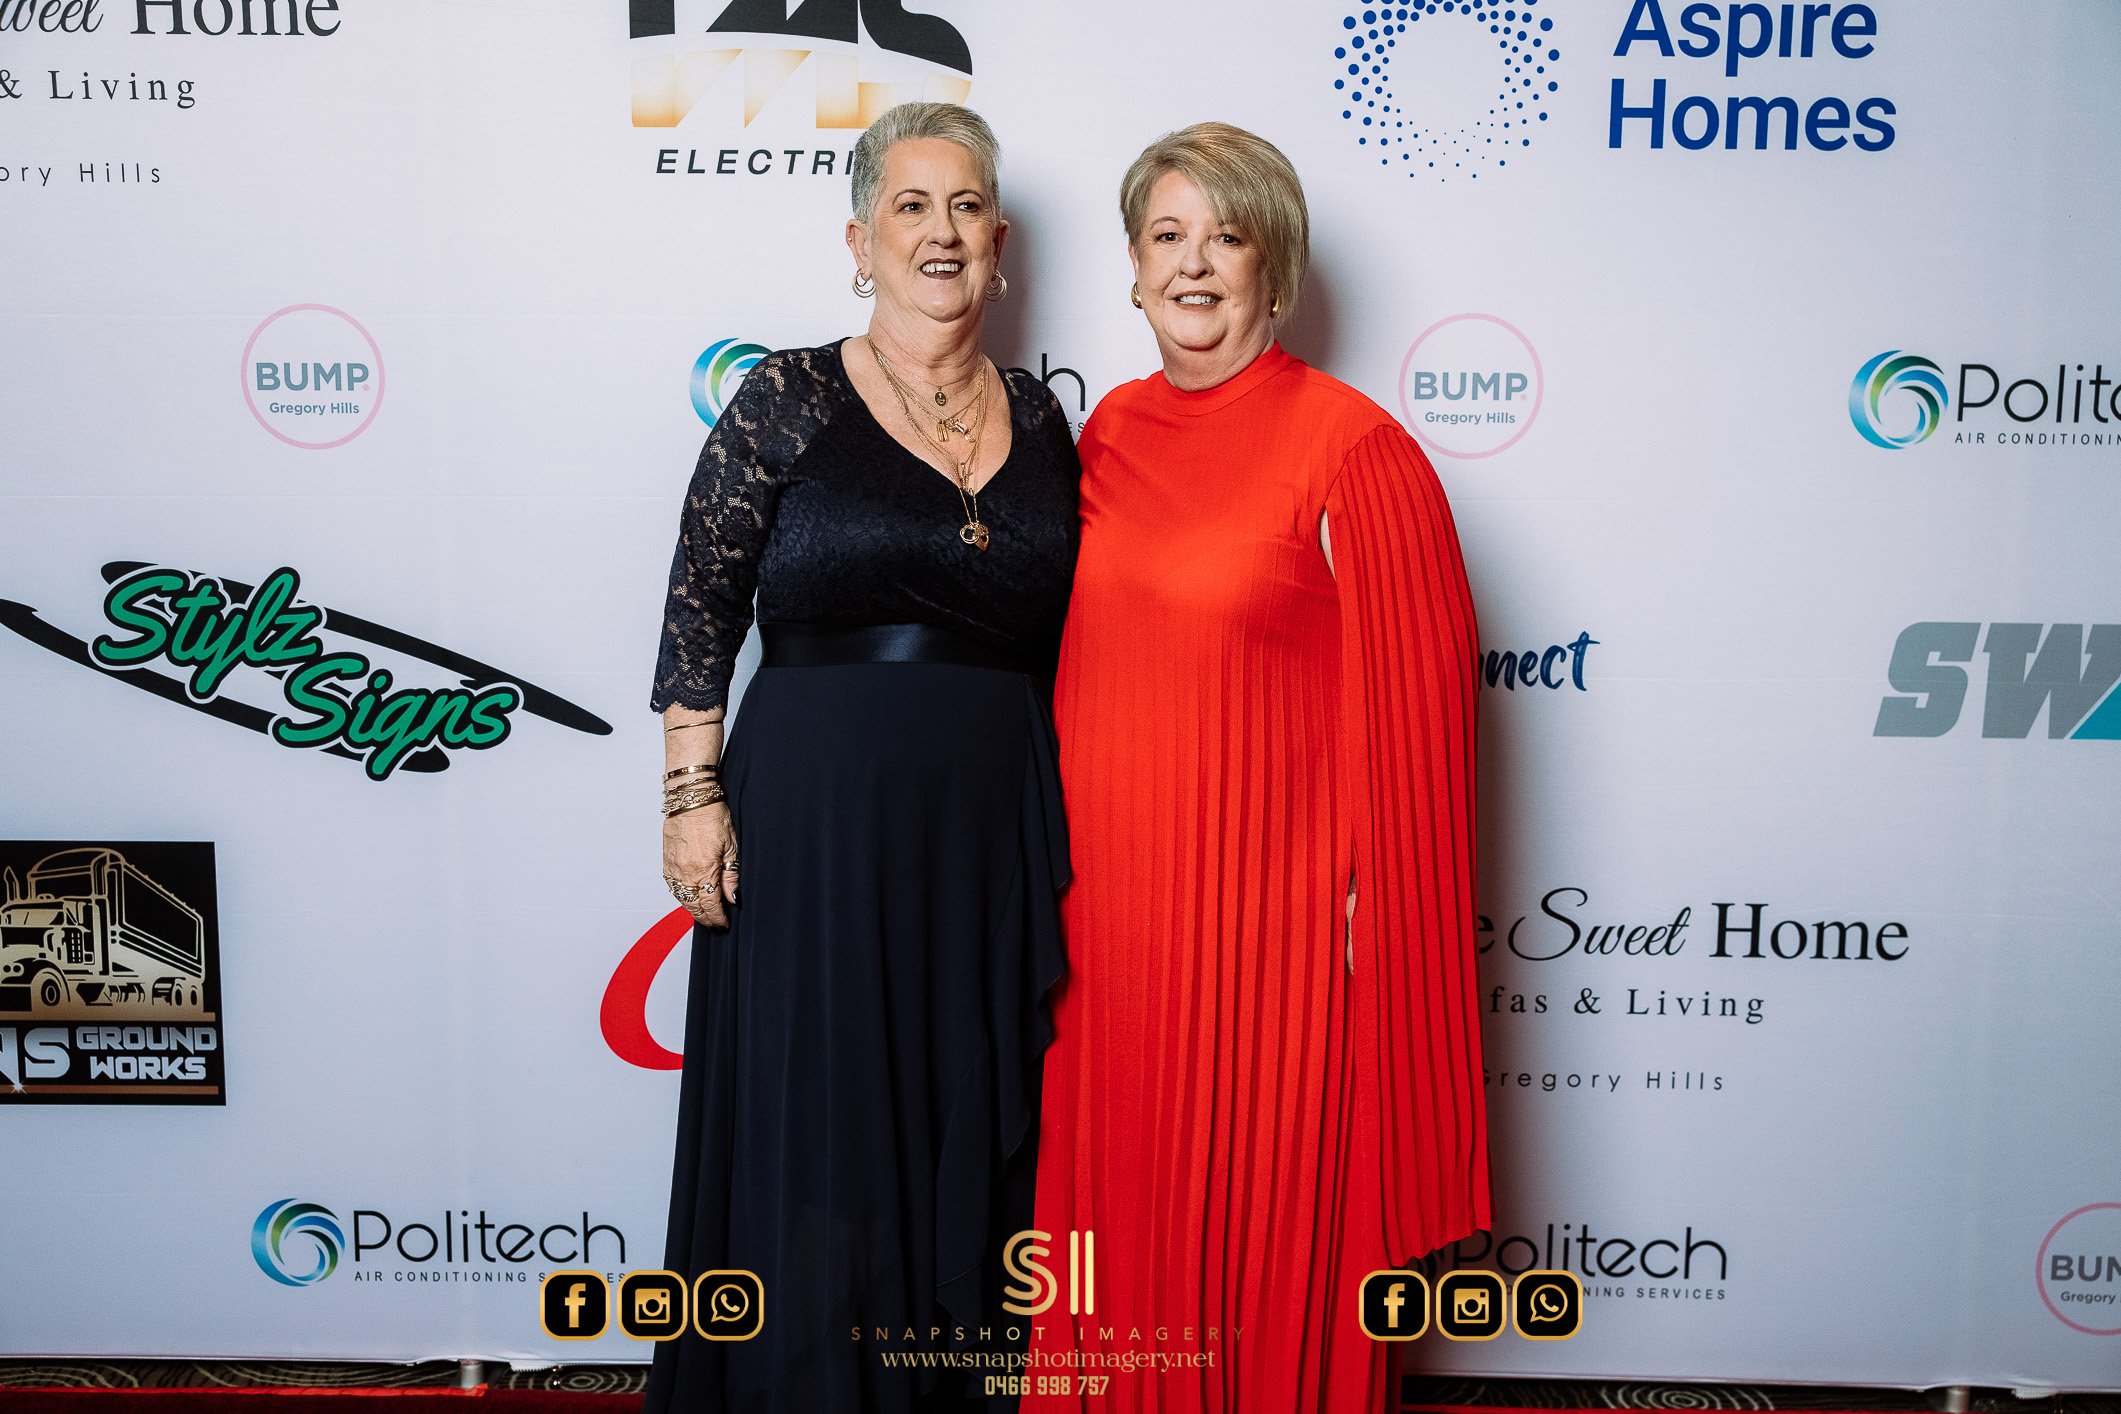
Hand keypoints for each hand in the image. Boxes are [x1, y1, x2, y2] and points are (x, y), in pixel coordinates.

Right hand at [664, 801, 739, 928]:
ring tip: (705, 914)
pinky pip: (673, 888)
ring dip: (693, 910)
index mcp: (704, 870)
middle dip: (706, 919)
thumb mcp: (731, 847)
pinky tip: (690, 898)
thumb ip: (731, 876)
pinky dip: (682, 897)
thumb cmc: (712, 816)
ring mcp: (673, 869)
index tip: (724, 923)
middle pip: (695, 907)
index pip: (711, 905)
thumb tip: (733, 898)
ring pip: (682, 900)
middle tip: (716, 924)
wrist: (690, 800)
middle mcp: (685, 873)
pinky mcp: (666, 863)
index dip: (718, 918)